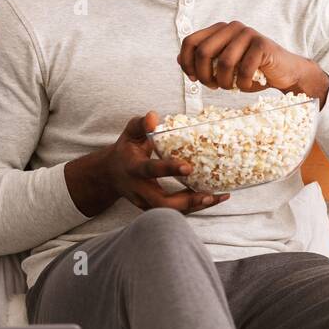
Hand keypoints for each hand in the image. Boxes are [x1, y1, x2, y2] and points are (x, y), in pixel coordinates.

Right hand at [65, 111, 231, 215]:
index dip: (168, 169)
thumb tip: (154, 116)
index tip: (188, 167)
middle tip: (209, 194)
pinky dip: (194, 207)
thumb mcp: (129, 134)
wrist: (110, 176)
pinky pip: (174, 211)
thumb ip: (140, 124)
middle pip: (162, 203)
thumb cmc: (125, 150)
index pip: (150, 170)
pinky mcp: (152, 208)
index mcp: (133, 168)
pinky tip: (213, 198)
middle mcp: (138, 189)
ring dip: (195, 207)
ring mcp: (145, 202)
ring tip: (218, 197)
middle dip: (187, 201)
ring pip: (171, 211)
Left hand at [177, 20, 318, 93]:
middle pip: (203, 52)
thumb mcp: (223, 65)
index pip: (190, 42)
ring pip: (224, 63)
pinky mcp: (262, 44)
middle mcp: (232, 27)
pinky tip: (247, 85)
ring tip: (231, 87)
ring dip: (225, 82)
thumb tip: (180, 59)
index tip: (193, 78)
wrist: (283, 72)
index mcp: (219, 29)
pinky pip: (243, 70)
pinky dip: (243, 84)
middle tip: (213, 87)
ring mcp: (248, 33)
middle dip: (204, 76)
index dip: (187, 63)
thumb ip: (203, 60)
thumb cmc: (251, 69)